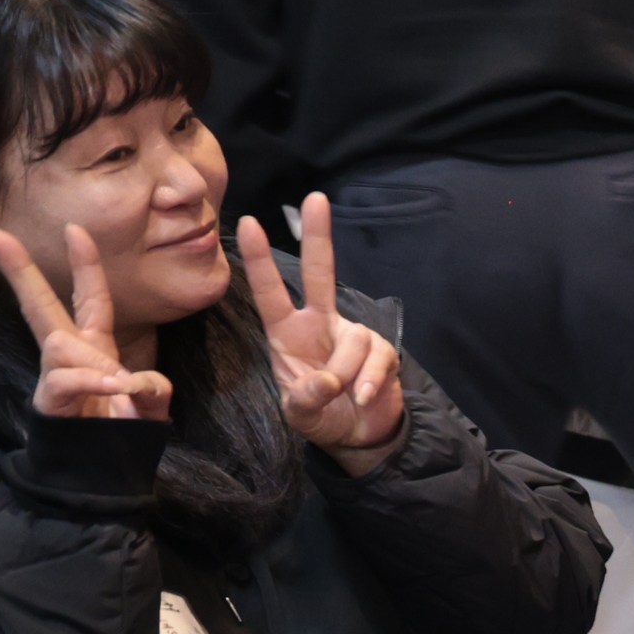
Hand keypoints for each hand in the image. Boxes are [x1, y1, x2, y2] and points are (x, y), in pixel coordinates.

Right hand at [0, 226, 169, 421]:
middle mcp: (71, 356)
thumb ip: (152, 391)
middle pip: (39, 305)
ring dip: (90, 358)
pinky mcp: (48, 404)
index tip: (75, 229)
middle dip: (20, 271)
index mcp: (96, 346)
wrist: (102, 478)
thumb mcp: (150, 409)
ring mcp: (56, 378)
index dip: (85, 265)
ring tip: (118, 383)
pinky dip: (89, 380)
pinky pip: (63, 379)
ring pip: (57, 343)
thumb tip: (134, 381)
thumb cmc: (123, 437)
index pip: (90, 298)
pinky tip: (112, 388)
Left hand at [237, 195, 404, 468]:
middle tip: (316, 198)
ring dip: (349, 375)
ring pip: (353, 341)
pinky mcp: (382, 350)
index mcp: (289, 333)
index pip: (271, 292)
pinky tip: (365, 398)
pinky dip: (371, 384)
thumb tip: (326, 381)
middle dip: (318, 236)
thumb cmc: (321, 417)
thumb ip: (304, 400)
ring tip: (348, 397)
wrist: (360, 435)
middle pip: (319, 273)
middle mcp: (320, 324)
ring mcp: (353, 334)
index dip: (261, 260)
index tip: (250, 224)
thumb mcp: (300, 415)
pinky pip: (378, 360)